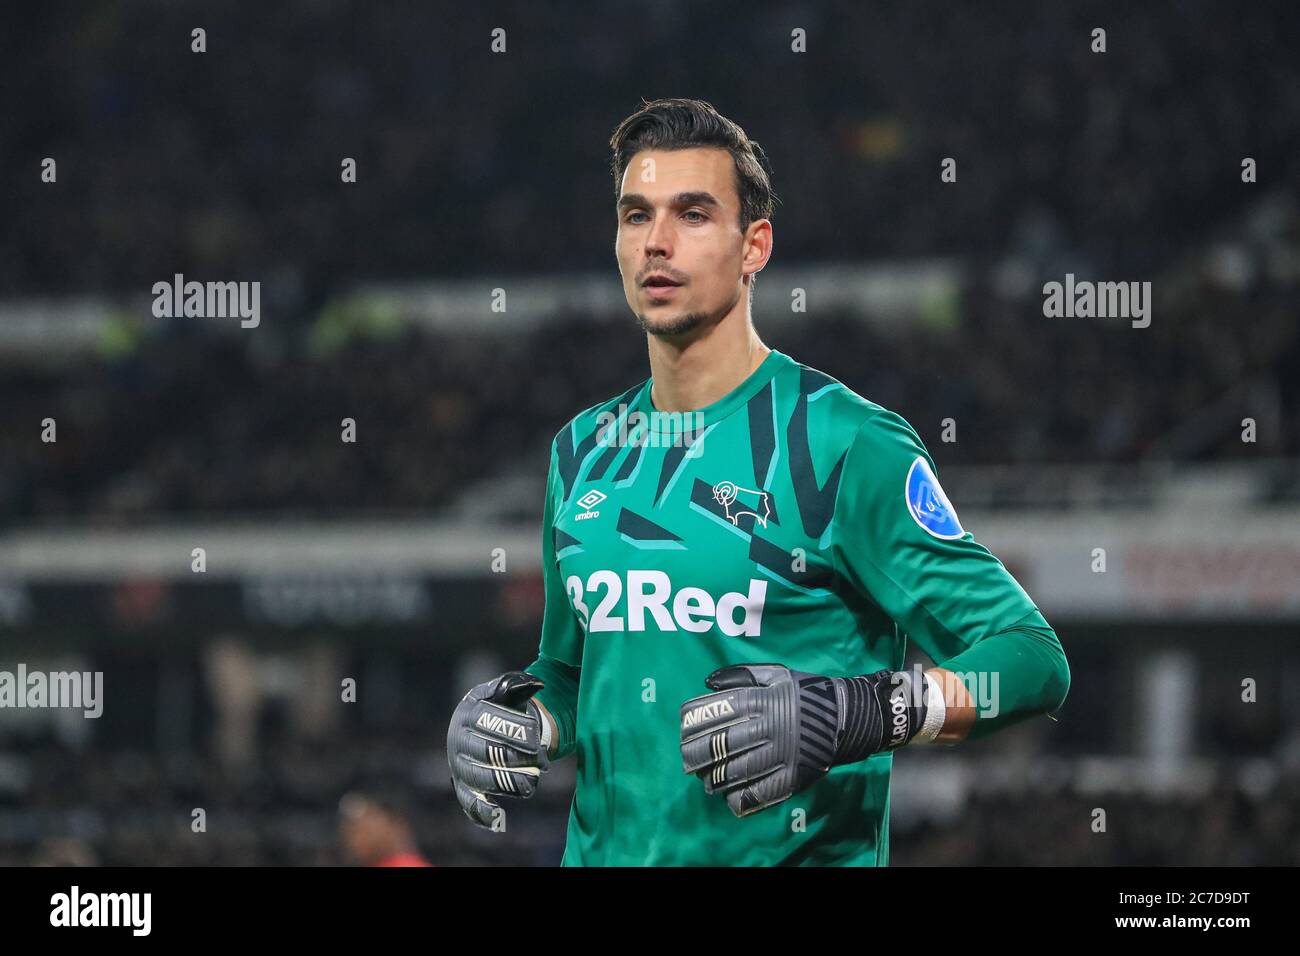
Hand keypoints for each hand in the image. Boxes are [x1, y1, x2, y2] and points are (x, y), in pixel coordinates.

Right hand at [447, 671, 549, 827]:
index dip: (514, 730)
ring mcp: (458, 764)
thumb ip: (518, 685)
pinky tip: (498, 815)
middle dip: (517, 757)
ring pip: (481, 778)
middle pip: (486, 751)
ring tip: (532, 780)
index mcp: (468, 712)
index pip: (489, 721)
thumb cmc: (501, 707)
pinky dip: (481, 811)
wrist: (483, 727)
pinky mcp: (462, 786)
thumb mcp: (507, 692)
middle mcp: (457, 739)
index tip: (537, 737)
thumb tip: (536, 684)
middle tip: (541, 760)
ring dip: (508, 782)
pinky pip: (468, 801)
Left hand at [680, 663, 926, 816]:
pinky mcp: (791, 776)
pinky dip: (737, 797)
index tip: (682, 728)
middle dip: (694, 754)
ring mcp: (779, 754)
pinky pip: (757, 792)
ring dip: (712, 778)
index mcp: (761, 700)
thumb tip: (707, 682)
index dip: (692, 721)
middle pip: (719, 744)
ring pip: (733, 771)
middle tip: (686, 759)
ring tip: (704, 779)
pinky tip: (728, 795)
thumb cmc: (804, 694)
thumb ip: (740, 676)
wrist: (844, 717)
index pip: (715, 711)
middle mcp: (767, 727)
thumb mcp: (775, 675)